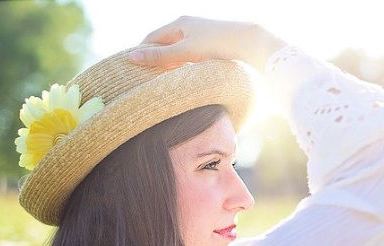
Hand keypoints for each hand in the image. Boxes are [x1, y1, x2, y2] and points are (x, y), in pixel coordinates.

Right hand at [128, 15, 286, 72]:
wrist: (250, 45)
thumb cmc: (217, 45)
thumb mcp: (185, 52)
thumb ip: (160, 57)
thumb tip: (132, 58)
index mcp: (179, 23)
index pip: (151, 38)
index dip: (141, 53)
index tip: (133, 71)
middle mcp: (188, 28)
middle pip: (164, 46)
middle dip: (155, 62)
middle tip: (145, 81)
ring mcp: (200, 38)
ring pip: (178, 54)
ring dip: (170, 67)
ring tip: (162, 85)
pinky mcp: (210, 49)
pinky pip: (190, 59)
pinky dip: (184, 69)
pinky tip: (183, 81)